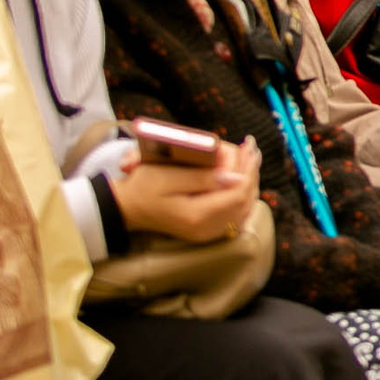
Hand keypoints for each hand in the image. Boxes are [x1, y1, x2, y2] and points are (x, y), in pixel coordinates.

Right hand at [110, 137, 261, 242]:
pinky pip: (235, 214)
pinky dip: (242, 195)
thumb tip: (237, 177)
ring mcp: (207, 233)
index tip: (249, 146)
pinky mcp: (206, 231)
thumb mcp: (167, 177)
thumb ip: (203, 177)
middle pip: (245, 200)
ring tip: (250, 158)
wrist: (126, 208)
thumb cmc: (143, 188)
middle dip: (251, 172)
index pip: (237, 193)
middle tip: (252, 148)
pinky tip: (242, 178)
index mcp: (196, 215)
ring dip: (250, 182)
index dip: (247, 169)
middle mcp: (206, 229)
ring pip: (243, 207)